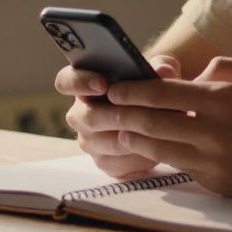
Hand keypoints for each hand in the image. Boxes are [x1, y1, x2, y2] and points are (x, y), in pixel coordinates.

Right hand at [55, 55, 180, 177]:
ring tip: (160, 130)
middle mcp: (80, 115)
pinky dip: (140, 157)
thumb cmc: (152, 86)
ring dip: (133, 136)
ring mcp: (90, 141)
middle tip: (143, 112)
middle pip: (88, 118)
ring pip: (106, 143)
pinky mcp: (105, 163)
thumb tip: (164, 71)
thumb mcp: (159, 71)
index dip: (81, 82)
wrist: (161, 115)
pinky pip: (119, 164)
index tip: (103, 83)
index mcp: (84, 85)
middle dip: (116, 115)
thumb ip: (162, 66)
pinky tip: (158, 148)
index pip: (66, 82)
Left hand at [104, 57, 231, 197]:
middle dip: (123, 115)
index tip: (115, 87)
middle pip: (151, 124)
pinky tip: (156, 147)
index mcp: (222, 101)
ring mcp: (216, 163)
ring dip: (136, 138)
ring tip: (122, 128)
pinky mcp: (220, 185)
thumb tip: (188, 79)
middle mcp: (215, 134)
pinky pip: (182, 167)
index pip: (162, 95)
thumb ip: (219, 68)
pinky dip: (167, 155)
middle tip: (105, 108)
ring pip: (160, 149)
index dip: (132, 90)